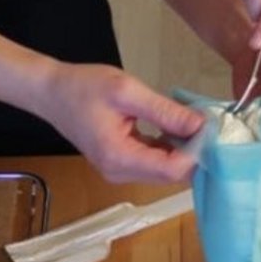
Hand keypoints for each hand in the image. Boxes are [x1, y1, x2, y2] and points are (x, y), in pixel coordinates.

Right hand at [33, 62, 203, 183]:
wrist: (51, 92)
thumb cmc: (84, 87)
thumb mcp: (127, 91)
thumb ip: (165, 111)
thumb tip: (200, 125)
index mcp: (119, 158)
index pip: (171, 169)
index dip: (196, 152)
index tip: (209, 127)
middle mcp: (120, 174)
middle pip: (171, 175)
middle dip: (193, 152)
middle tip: (206, 125)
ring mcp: (120, 172)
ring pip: (165, 170)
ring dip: (183, 150)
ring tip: (193, 123)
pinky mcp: (121, 165)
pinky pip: (154, 163)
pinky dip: (169, 148)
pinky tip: (176, 128)